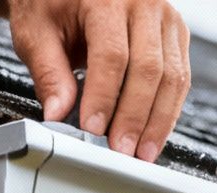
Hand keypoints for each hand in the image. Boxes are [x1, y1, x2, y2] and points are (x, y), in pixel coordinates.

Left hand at [9, 0, 190, 162]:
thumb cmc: (53, 4)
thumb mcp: (36, 33)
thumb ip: (49, 73)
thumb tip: (59, 114)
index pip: (112, 55)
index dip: (104, 97)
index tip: (92, 128)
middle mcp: (144, 3)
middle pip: (149, 69)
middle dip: (134, 117)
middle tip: (121, 150)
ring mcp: (166, 18)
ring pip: (172, 78)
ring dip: (157, 121)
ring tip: (141, 153)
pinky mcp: (176, 34)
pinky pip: (180, 79)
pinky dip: (167, 111)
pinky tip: (153, 134)